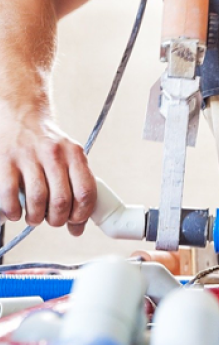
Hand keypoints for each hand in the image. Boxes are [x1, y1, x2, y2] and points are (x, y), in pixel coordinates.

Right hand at [0, 103, 96, 235]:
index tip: (74, 221)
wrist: (21, 115)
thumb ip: (77, 190)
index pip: (85, 193)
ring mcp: (28, 155)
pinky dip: (13, 210)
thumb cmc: (48, 146)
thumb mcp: (70, 159)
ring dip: (36, 218)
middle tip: (52, 220)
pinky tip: (16, 212)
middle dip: (57, 219)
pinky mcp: (4, 159)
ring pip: (37, 199)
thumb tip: (77, 229)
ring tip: (34, 218)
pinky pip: (9, 193)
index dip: (81, 214)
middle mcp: (53, 153)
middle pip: (61, 200)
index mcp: (75, 154)